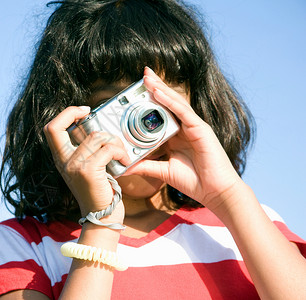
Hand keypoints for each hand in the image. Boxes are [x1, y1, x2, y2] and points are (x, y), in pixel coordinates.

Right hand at [43, 106, 130, 218]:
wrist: (101, 218)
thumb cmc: (99, 192)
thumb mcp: (85, 169)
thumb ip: (85, 151)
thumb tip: (98, 129)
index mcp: (61, 159)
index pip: (51, 129)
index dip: (65, 114)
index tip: (83, 111)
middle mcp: (63, 161)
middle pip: (57, 126)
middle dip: (73, 112)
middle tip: (91, 113)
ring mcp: (74, 166)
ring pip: (95, 136)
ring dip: (114, 141)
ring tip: (121, 153)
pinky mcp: (88, 171)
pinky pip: (108, 149)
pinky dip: (121, 153)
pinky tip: (125, 162)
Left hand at [126, 67, 242, 209]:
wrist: (214, 192)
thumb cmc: (193, 181)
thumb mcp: (162, 171)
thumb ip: (145, 166)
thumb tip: (124, 166)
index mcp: (176, 136)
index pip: (161, 113)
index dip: (150, 101)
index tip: (136, 92)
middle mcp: (184, 128)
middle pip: (168, 103)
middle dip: (155, 87)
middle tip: (143, 74)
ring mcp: (193, 126)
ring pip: (175, 103)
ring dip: (161, 89)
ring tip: (148, 77)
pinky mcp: (200, 129)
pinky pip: (183, 112)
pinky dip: (170, 102)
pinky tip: (158, 93)